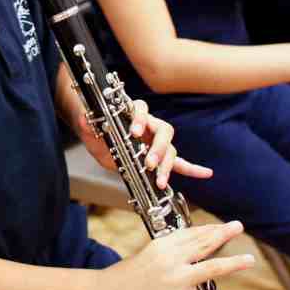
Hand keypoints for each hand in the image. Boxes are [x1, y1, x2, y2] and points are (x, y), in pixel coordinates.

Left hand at [74, 98, 211, 189]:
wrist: (99, 136)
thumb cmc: (97, 131)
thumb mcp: (90, 131)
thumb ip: (87, 125)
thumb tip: (84, 120)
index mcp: (133, 115)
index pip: (141, 109)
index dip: (140, 118)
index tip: (135, 132)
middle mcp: (149, 125)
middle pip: (164, 130)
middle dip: (159, 148)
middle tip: (149, 163)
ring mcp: (156, 141)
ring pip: (171, 148)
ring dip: (167, 164)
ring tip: (161, 180)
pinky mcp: (160, 156)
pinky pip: (180, 161)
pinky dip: (192, 168)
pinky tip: (206, 174)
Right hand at [94, 221, 253, 289]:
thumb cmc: (121, 279)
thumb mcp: (144, 257)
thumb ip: (166, 255)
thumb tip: (186, 254)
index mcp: (161, 245)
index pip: (191, 233)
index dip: (209, 229)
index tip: (221, 225)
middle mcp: (171, 259)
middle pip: (204, 244)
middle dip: (224, 234)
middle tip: (238, 226)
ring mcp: (176, 281)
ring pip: (212, 268)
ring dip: (233, 263)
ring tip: (249, 259)